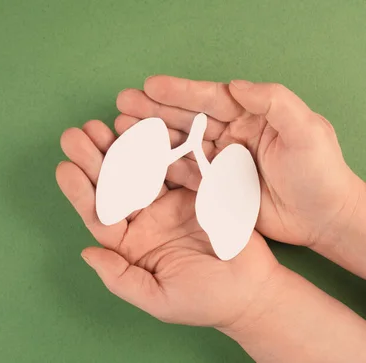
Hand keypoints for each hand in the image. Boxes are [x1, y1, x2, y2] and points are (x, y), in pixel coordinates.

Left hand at [56, 121, 278, 326]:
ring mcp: (169, 201)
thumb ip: (120, 278)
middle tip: (75, 134)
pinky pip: (175, 163)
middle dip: (94, 159)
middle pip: (114, 186)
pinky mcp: (195, 188)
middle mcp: (144, 219)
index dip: (81, 192)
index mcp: (130, 245)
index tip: (64, 168)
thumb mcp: (157, 298)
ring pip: (140, 169)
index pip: (100, 215)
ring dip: (121, 146)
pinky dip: (160, 146)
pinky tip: (143, 127)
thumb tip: (86, 252)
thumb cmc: (205, 301)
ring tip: (103, 124)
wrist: (253, 292)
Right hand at [115, 76, 363, 247]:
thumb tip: (236, 85)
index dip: (180, 92)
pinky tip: (141, 160)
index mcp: (251, 116)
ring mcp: (222, 162)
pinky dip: (163, 167)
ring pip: (180, 145)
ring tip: (122, 128)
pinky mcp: (217, 187)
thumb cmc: (319, 172)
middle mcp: (232, 135)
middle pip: (187, 119)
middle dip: (154, 110)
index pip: (210, 99)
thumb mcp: (306, 130)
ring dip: (152, 136)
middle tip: (123, 103)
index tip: (150, 85)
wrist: (324, 218)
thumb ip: (274, 102)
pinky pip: (185, 174)